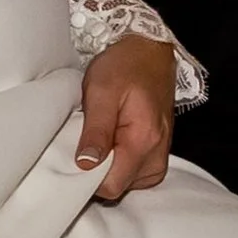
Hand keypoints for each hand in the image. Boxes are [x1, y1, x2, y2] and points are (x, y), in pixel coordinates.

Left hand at [75, 31, 176, 200]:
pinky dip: (120, 162)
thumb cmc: (124, 65)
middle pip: (120, 187)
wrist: (149, 50)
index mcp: (144, 141)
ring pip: (127, 182)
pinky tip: (111, 141)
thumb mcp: (101, 91)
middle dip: (98, 171)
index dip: (89, 178)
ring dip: (109, 166)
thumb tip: (87, 164)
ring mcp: (160, 154)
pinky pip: (135, 173)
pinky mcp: (158, 151)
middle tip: (87, 140)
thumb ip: (96, 130)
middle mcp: (157, 154)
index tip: (77, 156)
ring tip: (101, 136)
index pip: (112, 186)